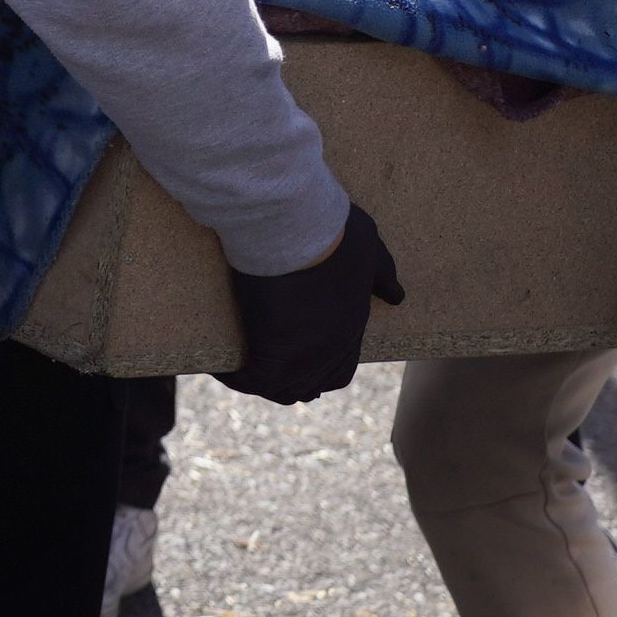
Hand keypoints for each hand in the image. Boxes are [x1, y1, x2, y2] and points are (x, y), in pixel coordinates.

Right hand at [218, 202, 404, 404]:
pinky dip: (235, 378)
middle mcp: (333, 348)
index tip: (294, 356)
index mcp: (353, 326)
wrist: (296, 226)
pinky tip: (220, 368)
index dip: (316, 369)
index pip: (340, 369)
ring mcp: (305, 355)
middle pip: (311, 385)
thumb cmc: (332, 230)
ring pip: (283, 390)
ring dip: (261, 383)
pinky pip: (252, 381)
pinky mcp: (273, 353)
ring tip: (238, 370)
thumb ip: (383, 273)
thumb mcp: (370, 249)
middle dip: (290, 381)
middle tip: (262, 366)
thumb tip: (397, 295)